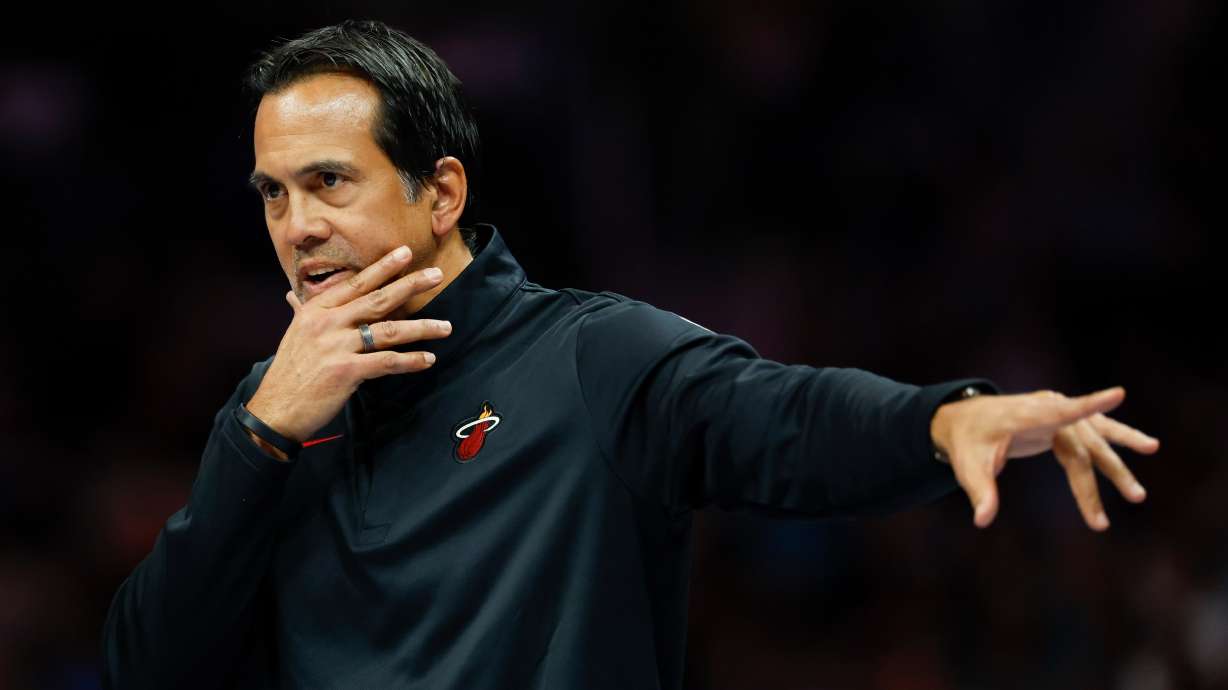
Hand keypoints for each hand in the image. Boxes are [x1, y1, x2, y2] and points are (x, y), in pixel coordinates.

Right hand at [245, 245, 452, 444]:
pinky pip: (386, 361)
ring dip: (421, 328)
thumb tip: (293, 296)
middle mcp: (327, 323)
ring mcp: (336, 346)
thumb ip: (301, 312)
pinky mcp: (346, 371)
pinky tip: (428, 359)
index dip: (383, 267)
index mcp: (316, 310)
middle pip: (378, 299)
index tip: (405, 253)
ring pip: (388, 331)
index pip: (356, 283)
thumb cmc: (289, 372)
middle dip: (410, 285)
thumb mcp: (295, 335)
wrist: (276, 408)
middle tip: (436, 275)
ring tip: (446, 327)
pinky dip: (410, 361)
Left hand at [930, 387, 1159, 529]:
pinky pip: (1094, 429)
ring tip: (1154, 450)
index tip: (1118, 393)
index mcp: (1025, 417)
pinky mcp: (1062, 418)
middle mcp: (1046, 410)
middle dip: (1109, 473)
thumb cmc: (968, 443)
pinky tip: (1145, 445)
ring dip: (1121, 456)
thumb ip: (980, 493)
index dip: (1088, 405)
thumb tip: (982, 520)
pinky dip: (1118, 437)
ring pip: (1095, 438)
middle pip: (1084, 446)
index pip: (1059, 412)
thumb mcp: (969, 469)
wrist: (965, 420)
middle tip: (1137, 498)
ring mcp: (1056, 412)